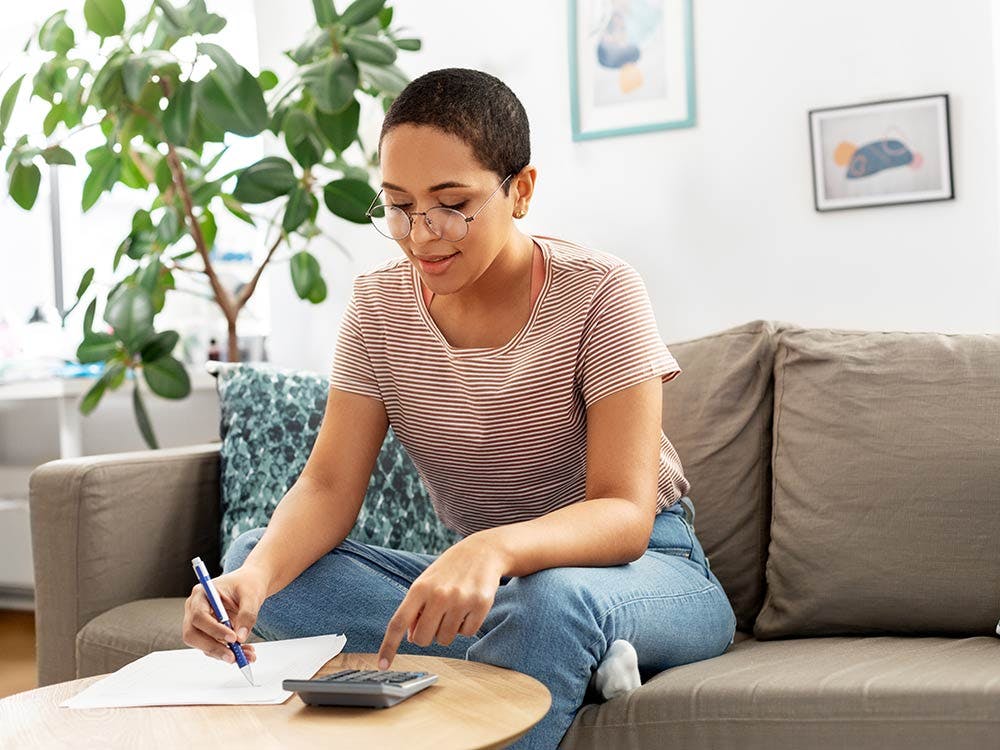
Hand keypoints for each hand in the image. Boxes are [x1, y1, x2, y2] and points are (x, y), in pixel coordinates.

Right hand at [182, 565, 267, 663]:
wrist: (250, 586)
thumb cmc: (248, 584)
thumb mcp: (251, 596)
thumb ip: (247, 615)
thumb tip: (241, 637)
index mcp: (202, 594)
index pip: (199, 616)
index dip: (214, 629)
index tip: (233, 638)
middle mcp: (195, 609)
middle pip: (193, 634)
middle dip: (213, 647)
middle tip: (233, 656)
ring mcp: (199, 622)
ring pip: (202, 645)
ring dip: (223, 653)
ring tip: (247, 655)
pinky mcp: (208, 633)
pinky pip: (213, 647)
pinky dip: (228, 652)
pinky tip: (245, 652)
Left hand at [377, 533, 508, 669]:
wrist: (483, 551)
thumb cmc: (449, 570)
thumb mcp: (426, 582)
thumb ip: (415, 608)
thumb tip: (411, 636)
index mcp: (420, 588)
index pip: (399, 622)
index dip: (389, 646)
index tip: (383, 665)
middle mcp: (439, 595)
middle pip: (423, 639)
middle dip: (427, 635)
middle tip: (435, 619)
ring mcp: (461, 600)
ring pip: (445, 639)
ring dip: (448, 630)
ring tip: (454, 608)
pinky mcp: (481, 605)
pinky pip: (467, 634)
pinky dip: (466, 626)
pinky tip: (468, 607)